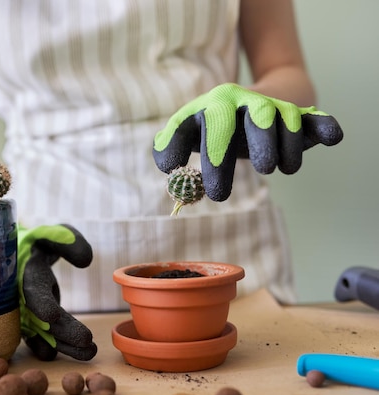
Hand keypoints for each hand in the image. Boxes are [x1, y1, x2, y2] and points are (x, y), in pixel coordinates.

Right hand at [17, 224, 96, 360]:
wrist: (15, 258)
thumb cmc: (37, 244)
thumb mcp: (51, 234)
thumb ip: (68, 241)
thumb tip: (85, 261)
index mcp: (25, 272)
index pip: (32, 290)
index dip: (40, 303)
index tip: (52, 316)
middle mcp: (20, 296)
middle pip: (40, 318)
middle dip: (62, 331)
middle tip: (86, 341)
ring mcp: (23, 312)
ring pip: (42, 333)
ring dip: (64, 345)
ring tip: (89, 352)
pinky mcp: (29, 322)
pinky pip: (39, 339)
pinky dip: (53, 348)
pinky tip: (73, 354)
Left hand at [152, 83, 343, 200]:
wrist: (243, 105)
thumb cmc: (209, 129)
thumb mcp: (186, 132)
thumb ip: (170, 147)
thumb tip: (168, 166)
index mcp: (211, 106)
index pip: (206, 126)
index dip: (204, 153)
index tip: (204, 185)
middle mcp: (242, 102)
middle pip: (253, 118)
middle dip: (258, 144)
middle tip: (260, 171)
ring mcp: (271, 107)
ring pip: (284, 118)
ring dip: (286, 144)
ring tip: (281, 169)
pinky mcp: (296, 115)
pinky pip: (313, 117)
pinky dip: (323, 126)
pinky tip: (332, 137)